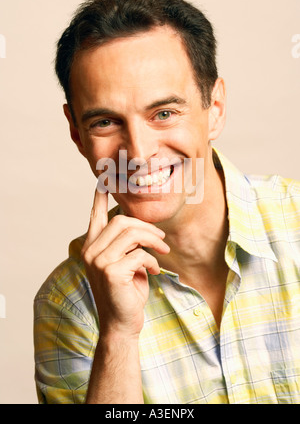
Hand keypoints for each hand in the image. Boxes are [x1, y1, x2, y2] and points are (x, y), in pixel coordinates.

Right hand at [81, 189, 169, 337]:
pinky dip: (153, 261)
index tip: (105, 179)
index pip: (95, 216)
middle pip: (121, 220)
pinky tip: (155, 272)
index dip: (100, 197)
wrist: (122, 324)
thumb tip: (140, 227)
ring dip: (153, 240)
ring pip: (131, 233)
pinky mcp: (110, 271)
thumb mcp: (126, 263)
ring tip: (163, 250)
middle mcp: (90, 250)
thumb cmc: (126, 292)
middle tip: (161, 239)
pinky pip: (140, 254)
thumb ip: (127, 244)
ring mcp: (98, 260)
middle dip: (147, 227)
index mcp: (92, 246)